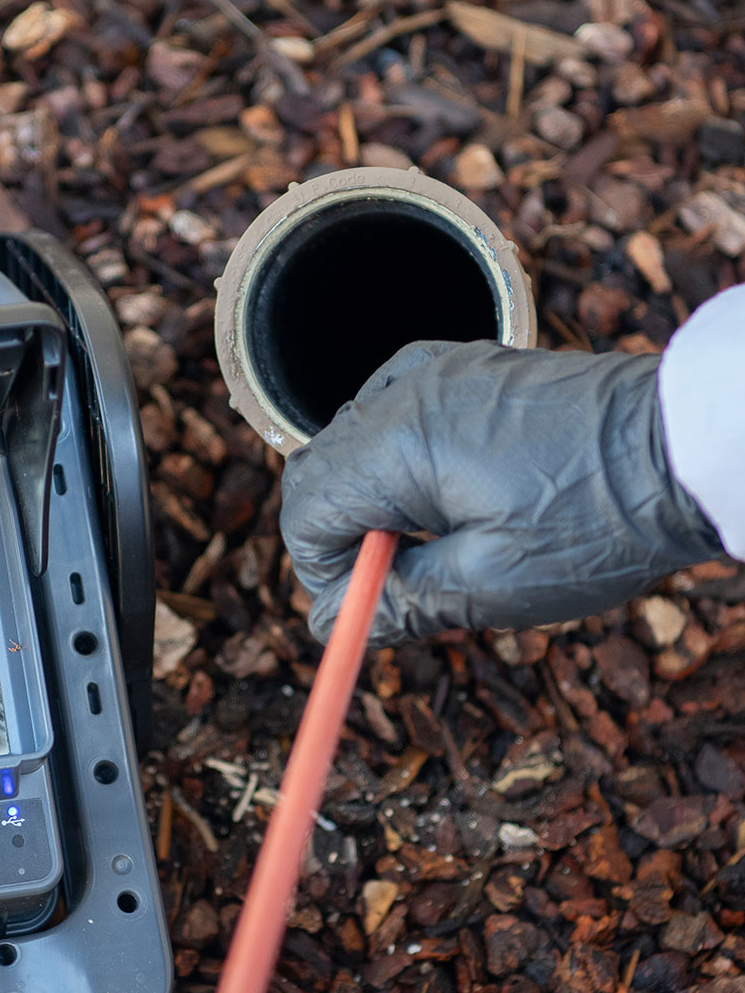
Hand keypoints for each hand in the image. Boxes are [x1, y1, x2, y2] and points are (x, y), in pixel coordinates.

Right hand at [279, 341, 723, 645]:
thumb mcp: (491, 584)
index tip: (367, 609)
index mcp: (395, 445)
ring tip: (435, 542)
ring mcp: (433, 371)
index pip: (304, 512)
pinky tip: (443, 489)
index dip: (321, 573)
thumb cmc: (599, 518)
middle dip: (337, 536)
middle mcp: (401, 393)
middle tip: (395, 585)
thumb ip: (397, 601)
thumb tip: (327, 626)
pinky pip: (391, 409)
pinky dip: (394, 456)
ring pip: (348, 441)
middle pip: (315, 471)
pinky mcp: (464, 366)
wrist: (688, 445)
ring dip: (368, 498)